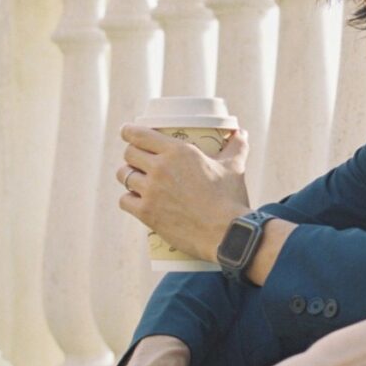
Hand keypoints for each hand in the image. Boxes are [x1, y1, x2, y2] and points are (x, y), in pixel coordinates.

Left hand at [116, 125, 250, 264]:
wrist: (227, 233)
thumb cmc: (231, 199)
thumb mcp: (235, 167)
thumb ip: (237, 146)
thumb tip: (240, 133)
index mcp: (178, 151)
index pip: (140, 135)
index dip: (129, 132)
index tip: (127, 132)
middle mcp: (160, 168)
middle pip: (130, 154)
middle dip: (131, 155)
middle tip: (137, 159)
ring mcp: (151, 191)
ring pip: (124, 176)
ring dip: (128, 176)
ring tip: (135, 179)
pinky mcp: (146, 213)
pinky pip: (124, 201)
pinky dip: (128, 199)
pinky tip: (135, 200)